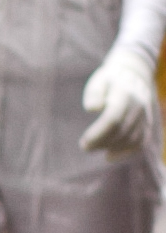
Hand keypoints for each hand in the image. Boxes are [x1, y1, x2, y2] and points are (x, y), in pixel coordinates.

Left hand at [80, 43, 155, 157]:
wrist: (134, 75)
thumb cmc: (110, 81)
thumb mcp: (99, 81)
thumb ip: (94, 93)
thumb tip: (91, 108)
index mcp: (125, 94)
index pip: (113, 119)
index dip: (98, 134)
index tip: (84, 142)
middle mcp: (138, 107)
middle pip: (121, 132)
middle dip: (101, 142)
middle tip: (85, 146)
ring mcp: (145, 116)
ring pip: (131, 139)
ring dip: (111, 148)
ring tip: (94, 147)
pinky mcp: (147, 125)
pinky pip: (140, 143)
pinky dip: (125, 153)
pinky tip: (109, 156)